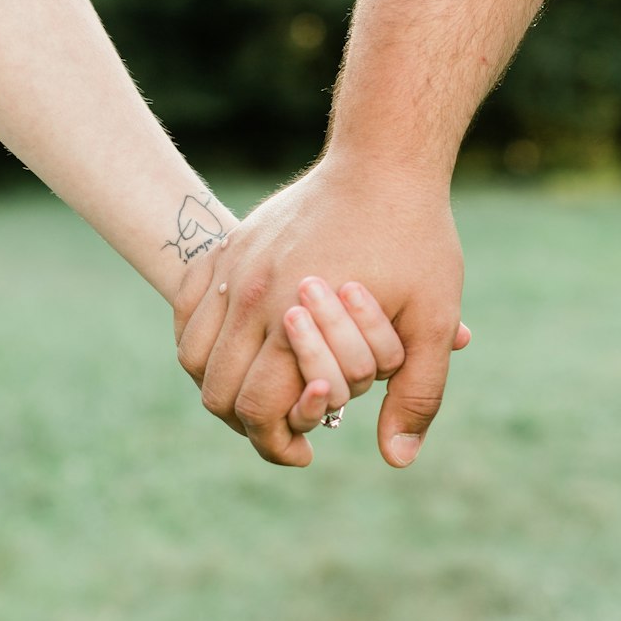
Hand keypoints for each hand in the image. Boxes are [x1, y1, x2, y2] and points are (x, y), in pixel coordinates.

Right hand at [174, 152, 465, 466]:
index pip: (256, 408)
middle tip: (284, 424)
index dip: (276, 443)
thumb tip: (397, 459)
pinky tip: (233, 345)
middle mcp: (250, 294)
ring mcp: (234, 265)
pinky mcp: (232, 243)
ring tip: (259, 389)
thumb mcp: (433, 318)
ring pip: (193, 353)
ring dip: (218, 382)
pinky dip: (199, 337)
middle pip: (216, 390)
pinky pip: (187, 306)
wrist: (383, 160)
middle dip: (247, 421)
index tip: (304, 454)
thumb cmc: (414, 238)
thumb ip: (418, 393)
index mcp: (293, 317)